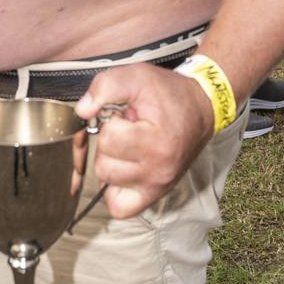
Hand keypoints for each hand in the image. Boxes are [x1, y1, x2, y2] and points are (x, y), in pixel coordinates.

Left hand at [75, 62, 214, 218]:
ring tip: (126, 145)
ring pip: (107, 183)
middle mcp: (158, 171)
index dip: (110, 121)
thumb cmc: (168, 93)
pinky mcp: (154, 195)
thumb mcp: (137, 75)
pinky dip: (113, 189)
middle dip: (108, 142)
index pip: (108, 139)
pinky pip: (119, 207)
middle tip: (126, 129)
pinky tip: (122, 167)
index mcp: (156, 142)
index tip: (125, 114)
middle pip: (104, 165)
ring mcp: (156, 186)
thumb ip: (105, 87)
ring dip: (110, 162)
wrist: (200, 108)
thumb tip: (82, 111)